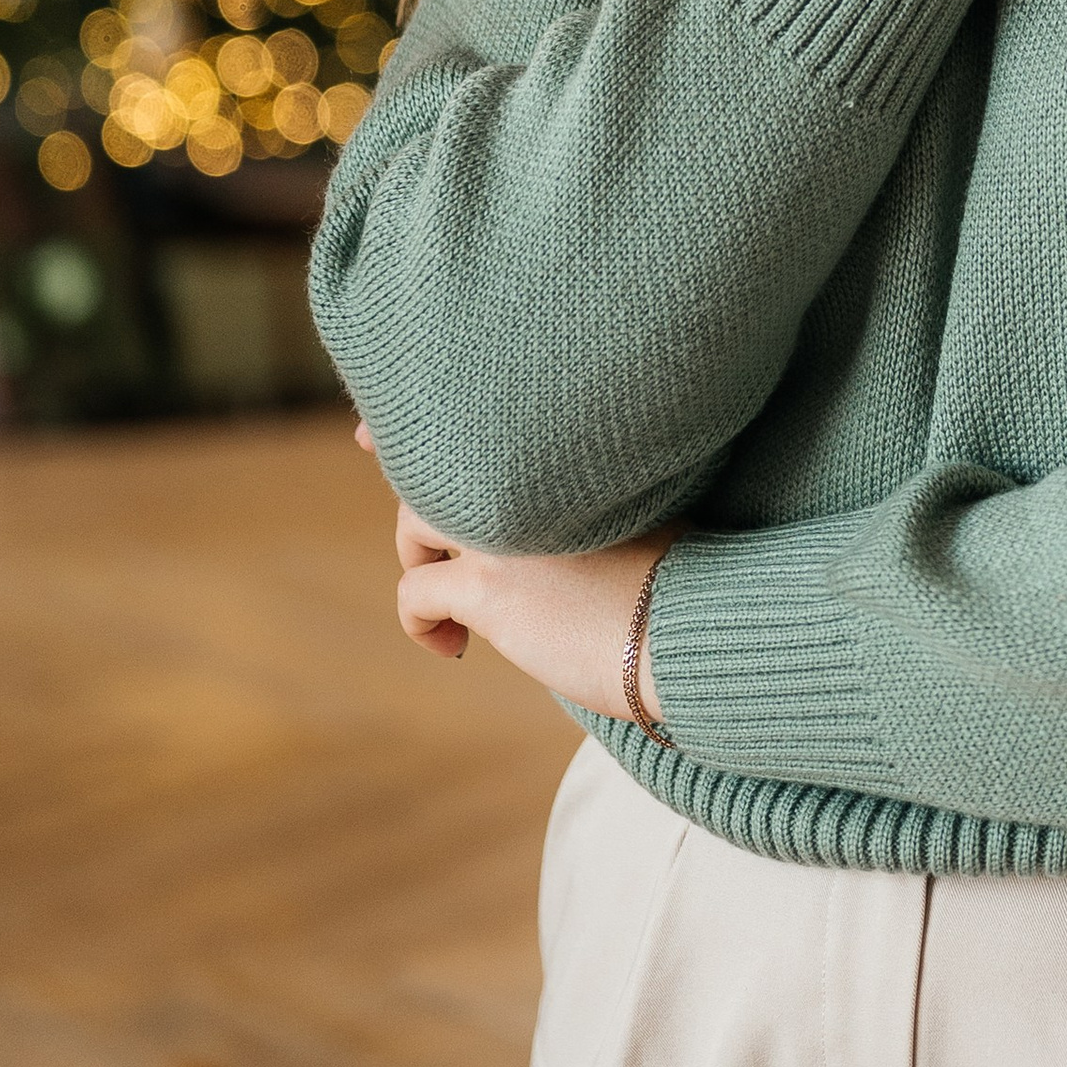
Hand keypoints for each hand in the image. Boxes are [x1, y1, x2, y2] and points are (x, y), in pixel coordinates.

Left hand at [369, 428, 667, 716]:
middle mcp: (526, 475)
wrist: (694, 627)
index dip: (422, 429)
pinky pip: (415, 591)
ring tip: (450, 599)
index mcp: (567, 450)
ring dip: (419, 556)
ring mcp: (503, 527)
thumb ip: (591, 493)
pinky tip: (452, 645)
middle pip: (433, 466)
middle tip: (428, 547)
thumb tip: (564, 516)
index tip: (373, 434)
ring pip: (414, 521)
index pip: (474, 422)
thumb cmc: (686, 578)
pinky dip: (420, 621)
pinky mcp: (486, 588)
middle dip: (417, 499)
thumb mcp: (645, 506)